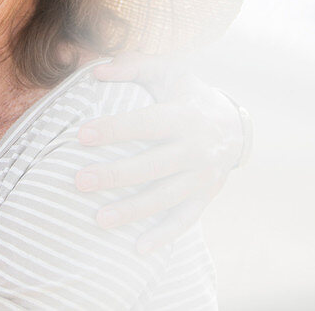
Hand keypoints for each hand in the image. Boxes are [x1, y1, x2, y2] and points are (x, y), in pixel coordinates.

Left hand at [74, 55, 249, 253]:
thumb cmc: (188, 95)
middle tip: (79, 181)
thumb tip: (96, 73)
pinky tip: (137, 249)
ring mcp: (202, 177)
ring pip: (165, 198)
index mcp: (184, 115)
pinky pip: (184, 221)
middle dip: (115, 175)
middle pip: (152, 166)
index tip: (81, 135)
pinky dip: (163, 237)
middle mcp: (196, 148)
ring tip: (98, 219)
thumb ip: (133, 66)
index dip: (114, 129)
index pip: (146, 123)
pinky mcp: (205, 198)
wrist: (235, 125)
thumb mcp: (169, 71)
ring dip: (132, 211)